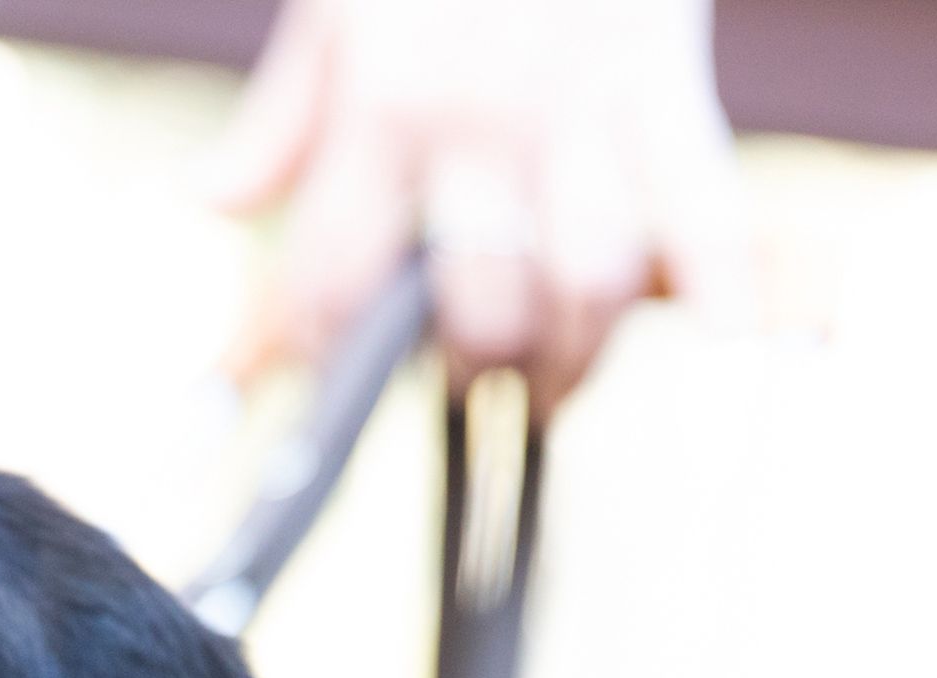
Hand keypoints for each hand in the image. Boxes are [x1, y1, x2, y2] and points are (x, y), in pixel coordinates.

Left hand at [209, 0, 752, 413]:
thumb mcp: (340, 2)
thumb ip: (283, 112)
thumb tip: (213, 201)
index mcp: (383, 104)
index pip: (338, 275)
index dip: (329, 351)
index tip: (340, 376)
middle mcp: (477, 120)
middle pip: (477, 304)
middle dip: (473, 370)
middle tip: (473, 381)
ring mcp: (578, 106)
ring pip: (587, 279)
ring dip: (577, 352)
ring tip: (558, 376)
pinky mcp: (666, 81)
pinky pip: (704, 199)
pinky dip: (721, 278)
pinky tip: (723, 334)